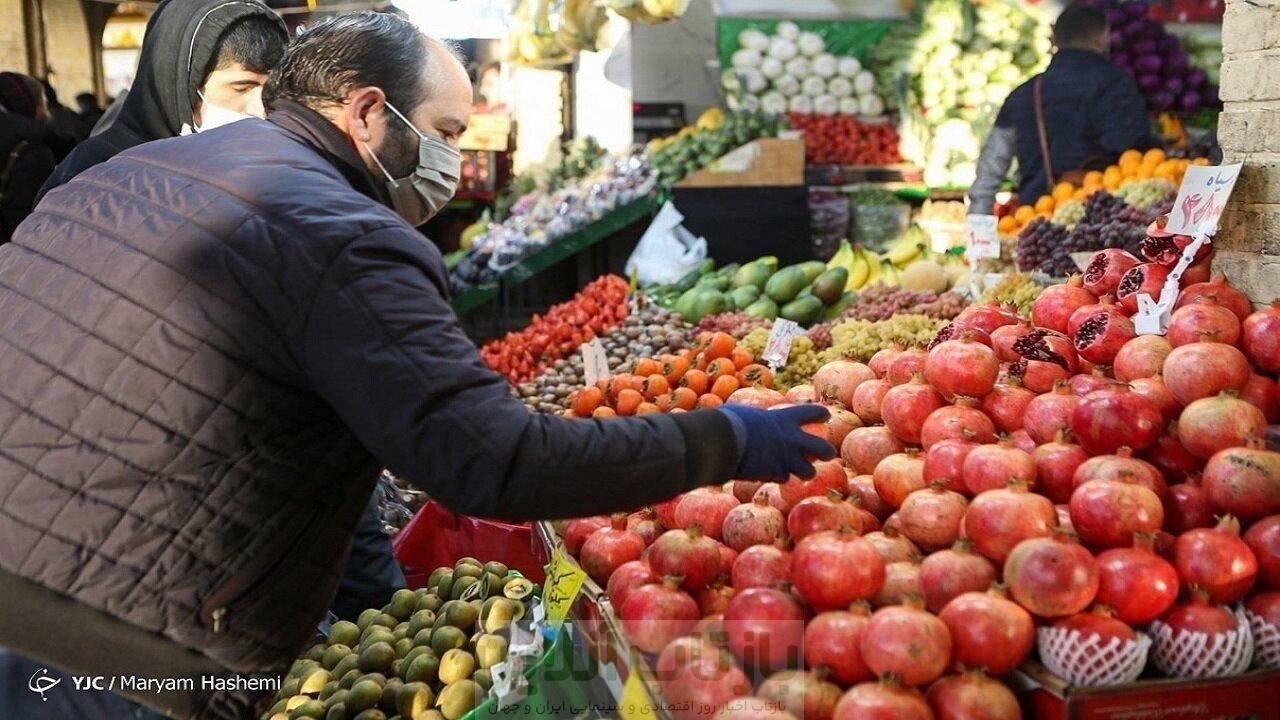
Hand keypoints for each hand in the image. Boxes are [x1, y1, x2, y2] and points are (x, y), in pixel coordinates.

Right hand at [718, 404, 835, 479]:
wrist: (722, 443)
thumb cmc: (729, 422)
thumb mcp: (745, 413)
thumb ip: (755, 417)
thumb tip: (745, 415)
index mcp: (785, 419)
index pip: (812, 412)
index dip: (821, 414)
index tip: (825, 415)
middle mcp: (792, 439)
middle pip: (822, 448)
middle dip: (827, 452)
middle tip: (828, 454)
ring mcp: (785, 459)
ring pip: (808, 471)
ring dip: (805, 472)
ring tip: (802, 472)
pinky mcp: (775, 474)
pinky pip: (782, 478)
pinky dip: (777, 477)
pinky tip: (770, 474)